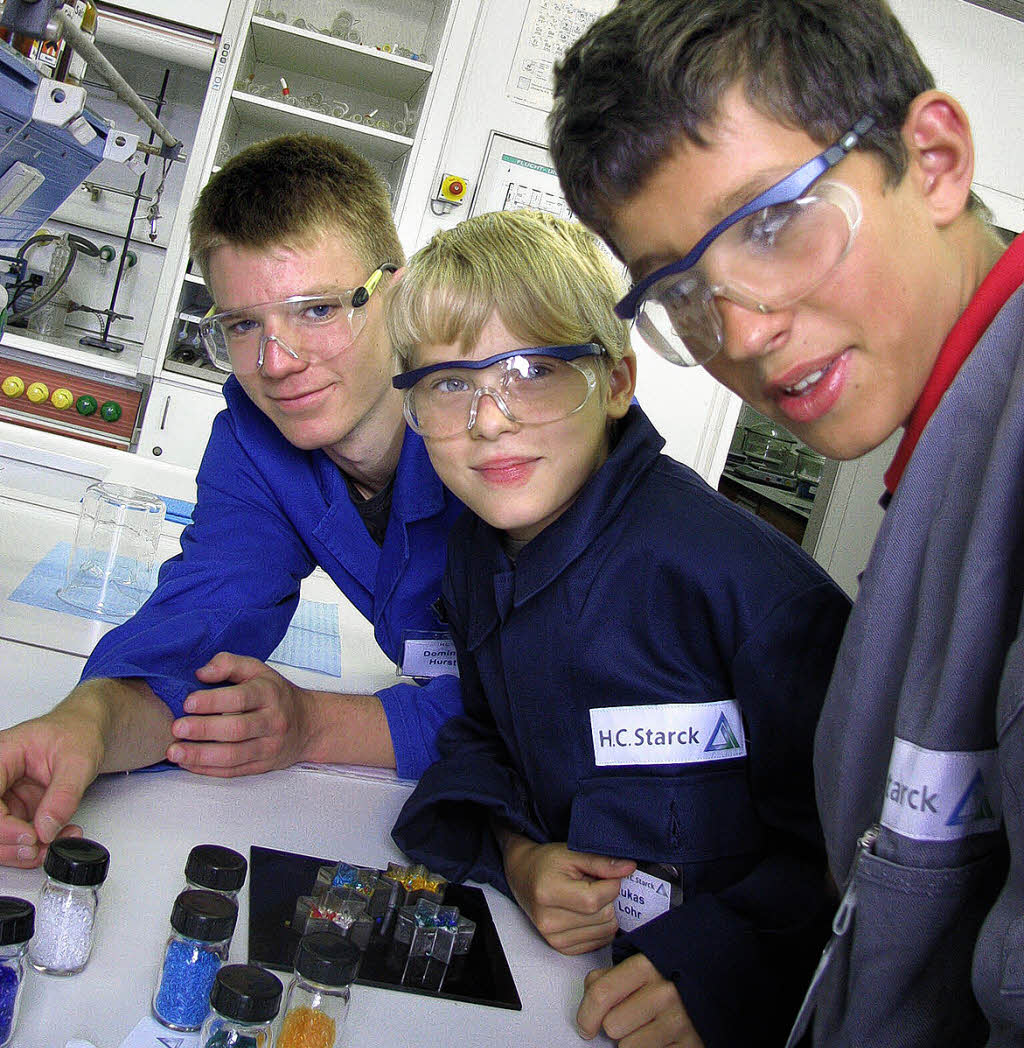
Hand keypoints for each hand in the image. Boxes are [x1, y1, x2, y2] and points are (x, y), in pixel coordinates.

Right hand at [0, 709, 98, 867]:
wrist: (86, 731)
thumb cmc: (77, 733)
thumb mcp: (79, 760)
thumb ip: (63, 794)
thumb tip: (47, 828)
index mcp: (1, 757)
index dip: (2, 826)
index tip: (30, 836)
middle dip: (11, 844)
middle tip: (41, 848)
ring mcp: (5, 797)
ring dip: (24, 850)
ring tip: (56, 843)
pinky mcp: (16, 810)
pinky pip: (16, 837)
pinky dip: (36, 845)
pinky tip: (60, 837)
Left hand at [168, 653, 315, 776]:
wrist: (309, 725)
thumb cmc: (276, 694)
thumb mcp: (258, 670)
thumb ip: (229, 664)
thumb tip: (201, 673)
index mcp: (269, 694)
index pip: (241, 698)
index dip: (213, 701)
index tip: (187, 702)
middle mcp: (272, 721)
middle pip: (236, 729)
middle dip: (203, 730)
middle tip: (176, 728)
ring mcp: (269, 747)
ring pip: (234, 756)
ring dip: (201, 755)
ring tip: (174, 752)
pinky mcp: (263, 766)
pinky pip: (234, 771)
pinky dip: (208, 769)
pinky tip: (188, 763)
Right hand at [501, 834, 635, 953]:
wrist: (524, 876)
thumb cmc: (547, 863)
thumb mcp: (571, 852)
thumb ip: (601, 861)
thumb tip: (629, 868)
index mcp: (548, 893)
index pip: (595, 899)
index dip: (611, 885)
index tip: (608, 875)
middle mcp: (549, 921)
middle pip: (603, 916)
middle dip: (609, 898)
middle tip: (595, 885)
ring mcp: (554, 938)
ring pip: (606, 931)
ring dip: (607, 913)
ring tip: (590, 897)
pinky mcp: (561, 948)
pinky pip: (599, 942)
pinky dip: (601, 927)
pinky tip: (589, 912)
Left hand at [577, 954, 702, 1047]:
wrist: (717, 982)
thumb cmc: (669, 973)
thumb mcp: (640, 962)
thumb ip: (610, 976)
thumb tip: (588, 998)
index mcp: (647, 965)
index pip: (601, 994)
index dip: (586, 1015)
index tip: (585, 1026)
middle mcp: (664, 992)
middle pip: (611, 1026)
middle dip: (615, 1025)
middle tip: (631, 1016)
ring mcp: (679, 1021)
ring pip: (628, 1047)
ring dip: (632, 1040)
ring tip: (649, 1025)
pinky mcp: (690, 1045)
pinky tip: (661, 1036)